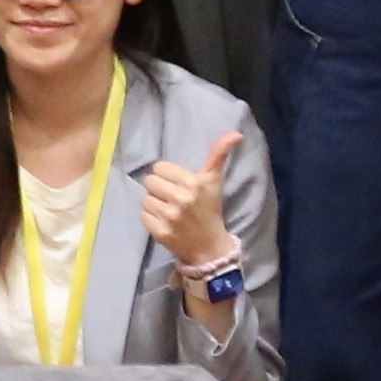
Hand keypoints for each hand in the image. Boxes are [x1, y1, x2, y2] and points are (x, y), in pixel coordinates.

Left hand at [135, 130, 244, 284]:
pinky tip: (164, 222)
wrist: (210, 247)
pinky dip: (151, 219)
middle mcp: (180, 199)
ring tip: (168, 210)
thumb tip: (236, 133)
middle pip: (149, 181)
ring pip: (145, 198)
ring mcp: (169, 217)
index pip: (159, 168)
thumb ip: (219, 154)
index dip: (167, 175)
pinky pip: (143, 215)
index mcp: (193, 183)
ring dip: (154, 204)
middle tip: (172, 198)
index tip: (177, 184)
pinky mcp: (160, 232)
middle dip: (159, 189)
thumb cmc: (210, 210)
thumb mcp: (214, 181)